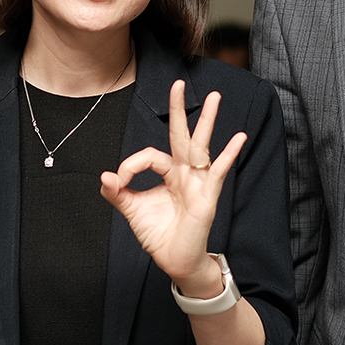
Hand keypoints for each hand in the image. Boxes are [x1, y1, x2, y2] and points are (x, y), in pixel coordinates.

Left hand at [100, 80, 246, 296]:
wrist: (175, 261)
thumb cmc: (159, 234)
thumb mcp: (132, 210)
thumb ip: (118, 192)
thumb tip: (105, 176)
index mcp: (168, 173)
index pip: (150, 155)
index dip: (130, 164)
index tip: (119, 182)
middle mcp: (184, 173)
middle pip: (181, 135)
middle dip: (179, 109)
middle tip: (178, 83)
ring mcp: (197, 182)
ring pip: (201, 145)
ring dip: (207, 121)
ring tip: (214, 97)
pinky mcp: (207, 196)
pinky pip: (218, 171)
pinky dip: (229, 154)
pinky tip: (238, 137)